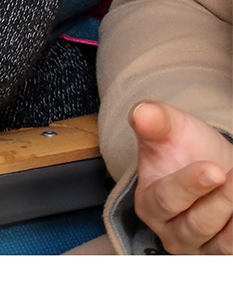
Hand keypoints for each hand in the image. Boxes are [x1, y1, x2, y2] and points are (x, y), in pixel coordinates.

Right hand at [132, 100, 232, 253]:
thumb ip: (155, 120)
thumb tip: (142, 113)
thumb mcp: (170, 128)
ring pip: (223, 243)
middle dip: (223, 200)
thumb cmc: (185, 149)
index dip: (190, 185)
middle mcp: (172, 233)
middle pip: (198, 224)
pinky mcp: (223, 254)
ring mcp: (201, 248)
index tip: (215, 170)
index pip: (166, 199)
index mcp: (149, 204)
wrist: (212, 167)